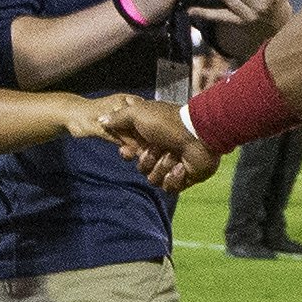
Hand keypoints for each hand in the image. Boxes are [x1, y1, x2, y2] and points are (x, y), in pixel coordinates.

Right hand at [96, 96, 220, 191]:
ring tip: (174, 155)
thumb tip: (102, 120)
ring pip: (153, 179)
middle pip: (141, 168)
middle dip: (148, 160)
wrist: (199, 134)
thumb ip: (119, 117)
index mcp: (151, 137)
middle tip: (159, 148)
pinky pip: (169, 188)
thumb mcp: (139, 113)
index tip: (129, 151)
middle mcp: (161, 151)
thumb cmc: (169, 122)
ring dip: (162, 167)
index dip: (127, 154)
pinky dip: (173, 178)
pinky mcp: (185, 178)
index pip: (130, 153)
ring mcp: (173, 165)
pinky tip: (181, 167)